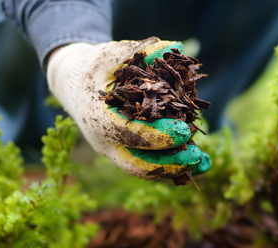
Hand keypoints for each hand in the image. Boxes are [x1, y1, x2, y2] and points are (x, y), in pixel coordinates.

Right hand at [47, 37, 210, 181]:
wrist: (72, 84)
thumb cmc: (93, 66)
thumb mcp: (112, 54)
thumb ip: (141, 51)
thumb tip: (174, 47)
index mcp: (97, 117)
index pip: (127, 133)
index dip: (157, 135)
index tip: (184, 131)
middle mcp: (104, 141)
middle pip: (136, 163)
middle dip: (168, 163)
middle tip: (198, 157)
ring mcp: (113, 151)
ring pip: (144, 170)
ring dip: (175, 170)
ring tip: (205, 164)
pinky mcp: (124, 153)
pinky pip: (148, 166)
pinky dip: (172, 167)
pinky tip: (197, 163)